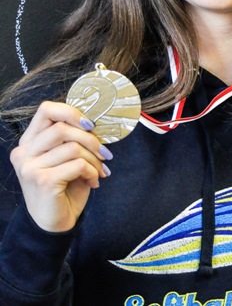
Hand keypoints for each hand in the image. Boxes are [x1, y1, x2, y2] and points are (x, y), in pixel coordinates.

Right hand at [9, 101, 111, 231]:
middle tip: (105, 154)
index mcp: (29, 142)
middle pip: (63, 128)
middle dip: (91, 140)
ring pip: (73, 147)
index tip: (91, 125)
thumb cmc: (65, 188)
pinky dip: (92, 171)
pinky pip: (78, 165)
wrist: (55, 222)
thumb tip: (97, 122)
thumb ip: (73, 139)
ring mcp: (30, 167)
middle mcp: (24, 152)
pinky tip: (93, 181)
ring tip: (99, 170)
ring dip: (94, 159)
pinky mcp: (43, 181)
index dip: (72, 112)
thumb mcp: (67, 159)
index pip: (46, 110)